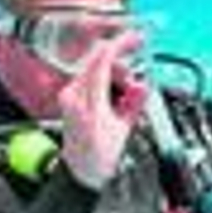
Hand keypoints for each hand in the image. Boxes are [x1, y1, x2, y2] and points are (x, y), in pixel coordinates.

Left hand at [57, 31, 148, 189]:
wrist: (80, 174)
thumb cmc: (97, 158)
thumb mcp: (123, 130)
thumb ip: (134, 102)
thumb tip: (142, 85)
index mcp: (87, 101)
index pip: (102, 60)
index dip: (121, 44)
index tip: (135, 38)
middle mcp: (73, 95)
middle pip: (99, 62)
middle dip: (122, 65)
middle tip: (135, 78)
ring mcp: (69, 96)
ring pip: (96, 69)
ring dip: (115, 75)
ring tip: (127, 96)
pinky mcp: (70, 99)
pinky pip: (91, 80)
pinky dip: (107, 82)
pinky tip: (116, 99)